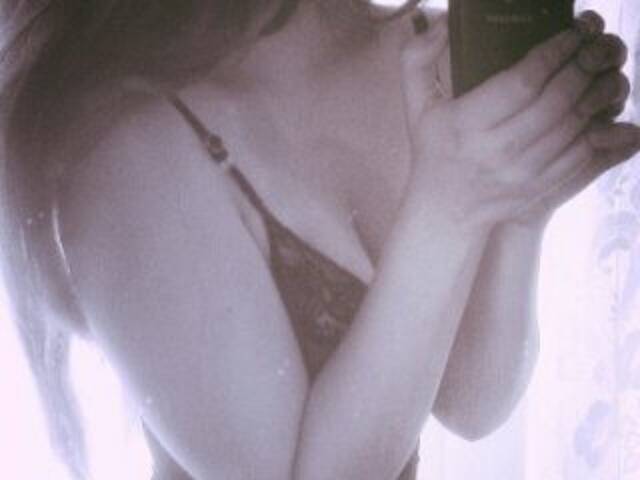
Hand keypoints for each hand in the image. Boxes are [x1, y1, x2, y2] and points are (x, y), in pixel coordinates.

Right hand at [401, 11, 639, 230]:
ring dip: (600, 94)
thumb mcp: (417, 105)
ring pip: (576, 127)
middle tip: (597, 45)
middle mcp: (495, 151)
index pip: (522, 82)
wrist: (445, 209)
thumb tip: (443, 25)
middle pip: (557, 101)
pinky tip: (606, 109)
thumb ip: (417, 59)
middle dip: (586, 66)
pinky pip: (582, 156)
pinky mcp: (539, 190)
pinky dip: (602, 130)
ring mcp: (521, 175)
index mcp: (465, 125)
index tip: (572, 31)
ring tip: (608, 71)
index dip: (555, 51)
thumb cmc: (434, 149)